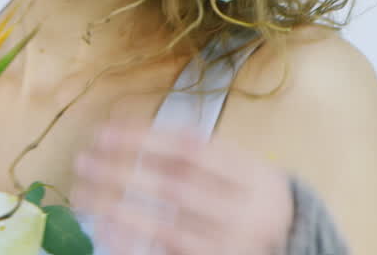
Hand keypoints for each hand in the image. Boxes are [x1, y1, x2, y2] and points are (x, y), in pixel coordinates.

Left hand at [71, 119, 293, 254]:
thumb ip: (201, 153)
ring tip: (82, 194)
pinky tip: (106, 231)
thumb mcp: (243, 167)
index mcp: (252, 173)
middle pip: (174, 187)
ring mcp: (231, 244)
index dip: (143, 139)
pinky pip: (169, 254)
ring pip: (166, 226)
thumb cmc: (254, 197)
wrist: (295, 241)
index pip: (190, 150)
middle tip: (83, 161)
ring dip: (119, 209)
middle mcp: (245, 210)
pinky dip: (134, 243)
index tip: (102, 133)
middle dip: (122, 173)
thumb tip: (131, 135)